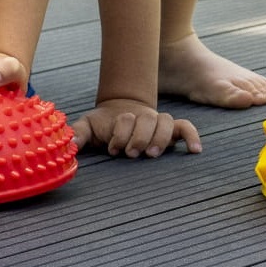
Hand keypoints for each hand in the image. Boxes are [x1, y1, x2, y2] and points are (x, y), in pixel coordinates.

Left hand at [70, 99, 201, 157]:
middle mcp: (144, 117)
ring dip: (160, 138)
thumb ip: (78, 133)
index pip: (126, 119)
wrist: (120, 112)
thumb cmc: (104, 124)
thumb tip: (70, 145)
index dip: (120, 134)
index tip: (112, 148)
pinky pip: (185, 127)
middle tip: (131, 153)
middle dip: (140, 137)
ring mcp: (158, 123)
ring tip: (152, 154)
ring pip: (166, 122)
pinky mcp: (171, 130)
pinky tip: (195, 151)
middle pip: (149, 120)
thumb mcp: (88, 125)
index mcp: (124, 117)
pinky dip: (191, 136)